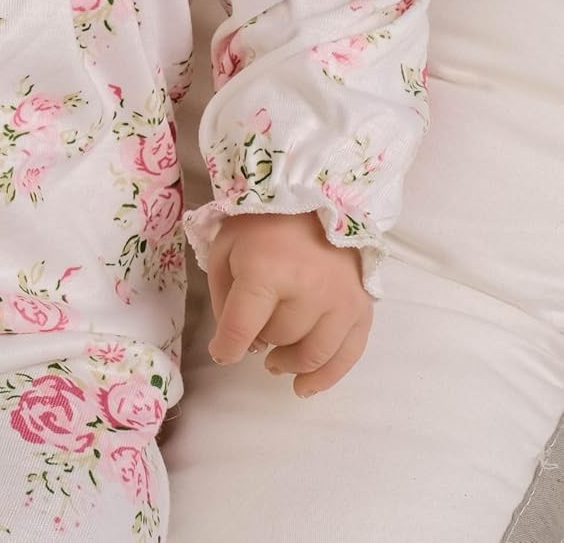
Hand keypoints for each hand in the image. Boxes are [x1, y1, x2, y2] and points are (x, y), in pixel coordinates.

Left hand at [205, 209, 371, 396]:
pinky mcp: (362, 308)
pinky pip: (347, 356)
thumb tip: (239, 342)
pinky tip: (306, 387)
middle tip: (255, 331)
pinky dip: (326, 377)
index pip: (242, 326)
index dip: (227, 348)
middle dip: (261, 340)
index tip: (222, 353)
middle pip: (278, 338)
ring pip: (312, 354)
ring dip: (290, 364)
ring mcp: (340, 300)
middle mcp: (307, 288)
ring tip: (275, 363)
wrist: (313, 196)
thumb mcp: (225, 248)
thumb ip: (224, 296)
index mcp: (266, 270)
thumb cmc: (261, 224)